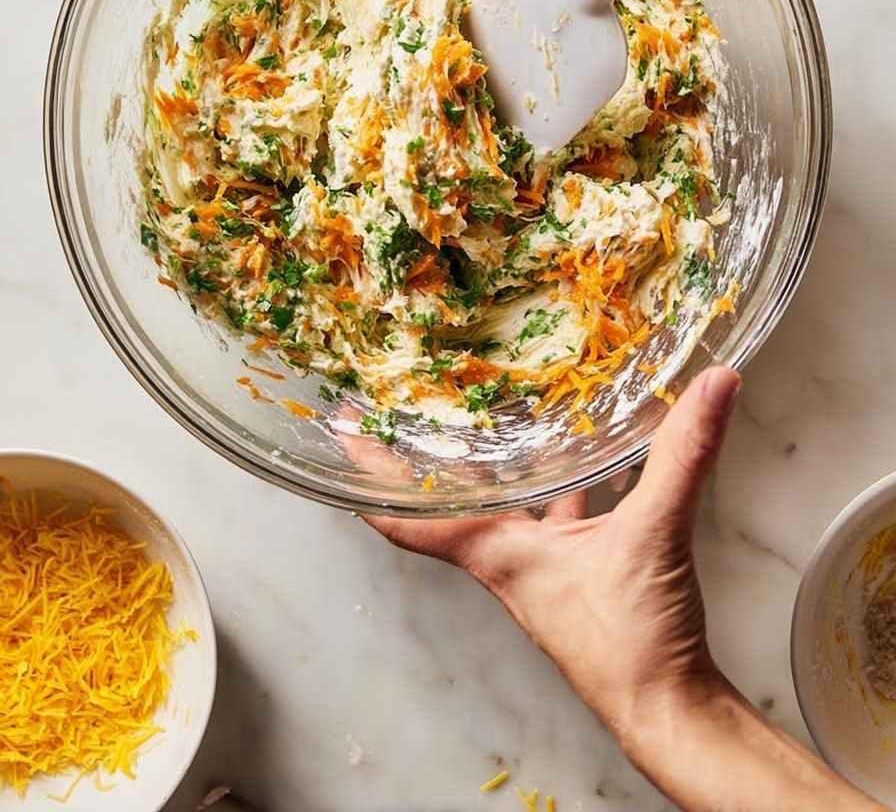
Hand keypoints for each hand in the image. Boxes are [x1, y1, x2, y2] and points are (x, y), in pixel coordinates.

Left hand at [364, 369, 889, 811]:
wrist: (666, 710)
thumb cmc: (631, 647)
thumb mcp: (653, 534)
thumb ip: (682, 455)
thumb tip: (710, 388)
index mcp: (497, 553)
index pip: (410, 516)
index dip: (370, 477)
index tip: (345, 434)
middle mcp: (509, 561)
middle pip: (452, 501)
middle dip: (432, 456)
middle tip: (416, 407)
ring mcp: (542, 572)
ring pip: (509, 507)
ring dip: (502, 466)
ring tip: (501, 415)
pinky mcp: (580, 578)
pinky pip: (559, 519)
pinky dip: (567, 488)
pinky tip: (599, 463)